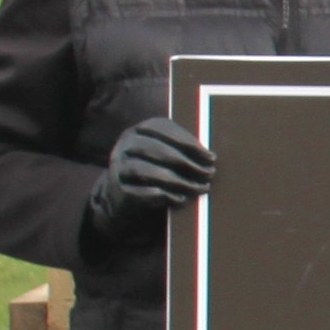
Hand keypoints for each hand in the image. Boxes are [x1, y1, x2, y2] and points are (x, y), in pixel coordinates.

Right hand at [86, 115, 215, 237]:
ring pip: (148, 172)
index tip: (212, 157)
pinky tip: (180, 199)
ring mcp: (118, 167)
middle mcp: (125, 145)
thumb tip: (210, 158)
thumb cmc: (152, 169)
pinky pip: (139, 193)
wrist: (121, 195)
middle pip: (158, 151)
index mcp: (139, 130)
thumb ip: (181, 150)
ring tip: (199, 189)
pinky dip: (161, 195)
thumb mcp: (163, 154)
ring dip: (178, 181)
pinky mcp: (117, 190)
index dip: (189, 142)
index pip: (164, 130)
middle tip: (209, 174)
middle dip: (188, 163)